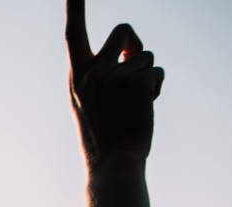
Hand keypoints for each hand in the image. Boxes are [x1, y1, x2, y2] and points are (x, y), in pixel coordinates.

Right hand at [66, 0, 163, 165]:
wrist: (113, 165)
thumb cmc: (105, 137)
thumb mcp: (92, 102)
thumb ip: (105, 72)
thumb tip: (135, 49)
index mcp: (77, 77)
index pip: (74, 34)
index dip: (75, 6)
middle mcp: (93, 72)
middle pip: (124, 30)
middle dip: (135, 42)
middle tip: (133, 66)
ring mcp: (115, 76)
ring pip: (146, 56)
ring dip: (147, 76)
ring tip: (134, 106)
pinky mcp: (138, 81)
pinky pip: (157, 70)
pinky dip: (157, 87)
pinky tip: (144, 108)